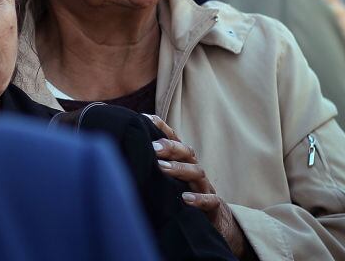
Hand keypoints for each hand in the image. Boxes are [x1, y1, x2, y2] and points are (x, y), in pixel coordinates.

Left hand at [145, 114, 247, 256]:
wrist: (218, 226)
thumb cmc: (187, 201)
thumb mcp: (170, 184)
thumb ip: (154, 171)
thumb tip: (125, 160)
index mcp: (185, 164)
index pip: (175, 141)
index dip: (162, 128)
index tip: (144, 118)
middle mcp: (195, 172)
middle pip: (186, 152)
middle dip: (170, 146)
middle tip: (152, 146)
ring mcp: (206, 189)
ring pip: (197, 172)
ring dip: (179, 168)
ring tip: (161, 168)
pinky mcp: (214, 208)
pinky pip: (210, 201)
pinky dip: (198, 199)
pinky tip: (185, 199)